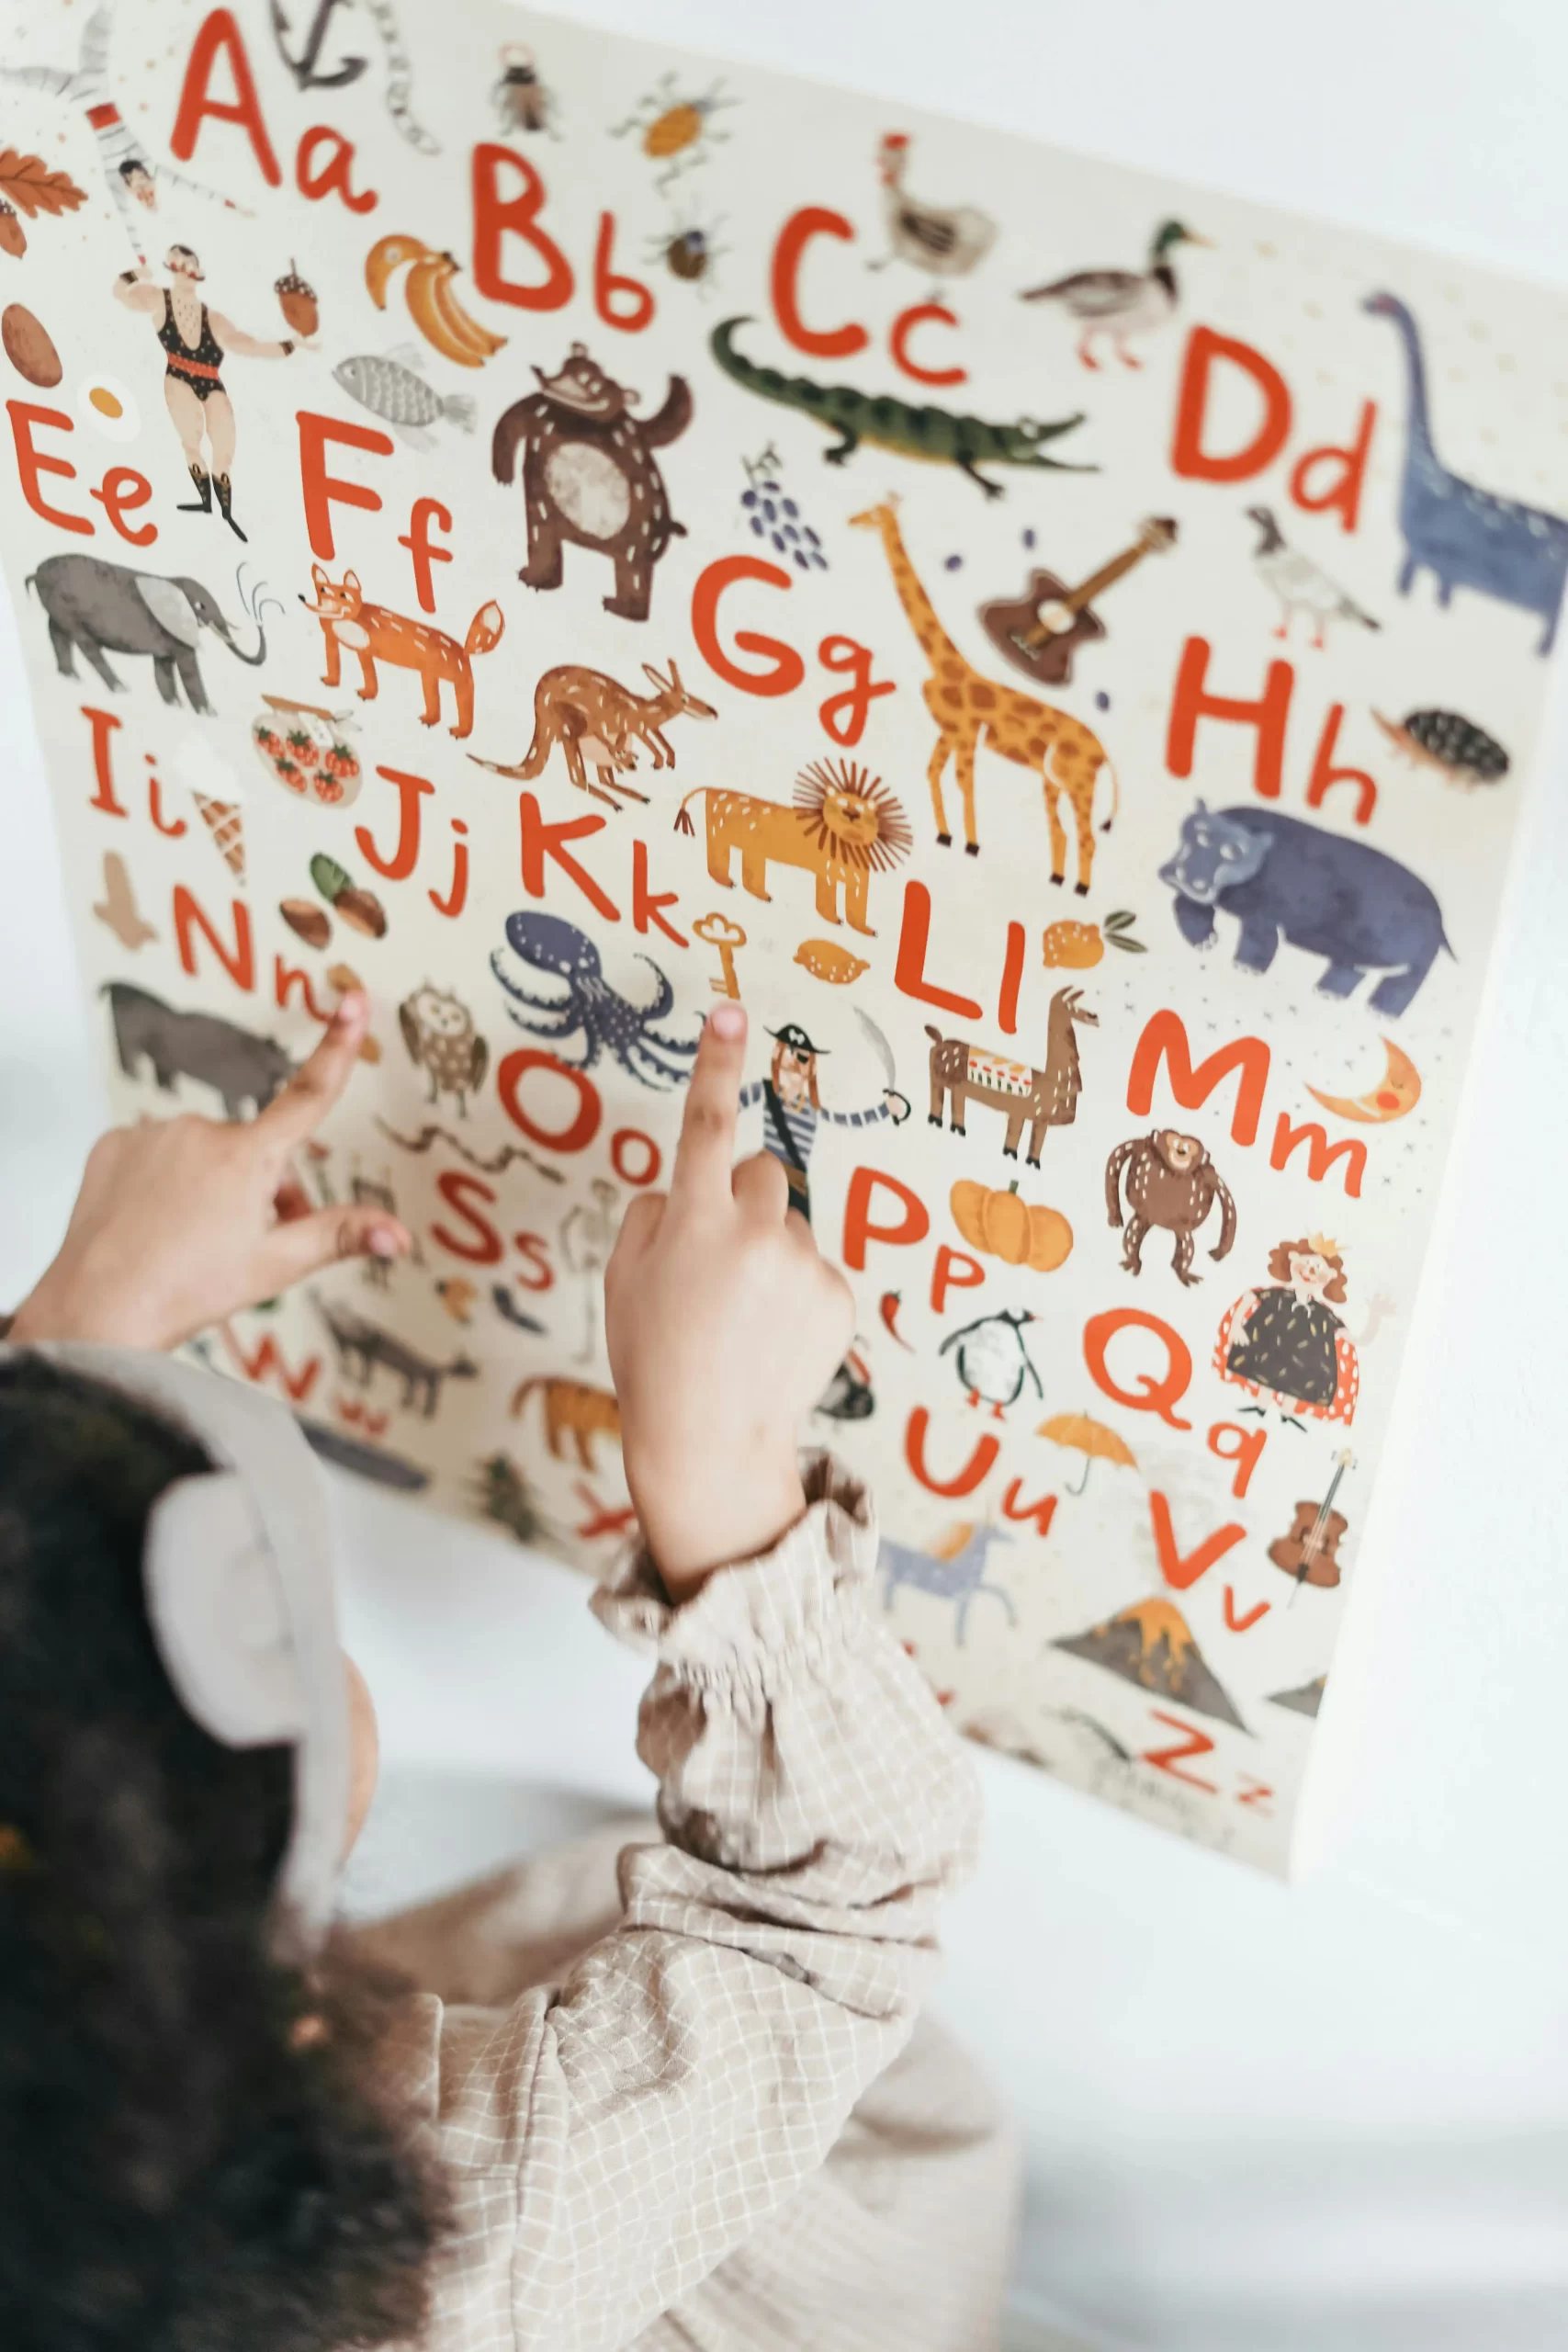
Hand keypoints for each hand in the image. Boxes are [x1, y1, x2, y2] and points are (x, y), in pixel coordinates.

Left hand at [10, 995, 409, 1351]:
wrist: (97, 1310)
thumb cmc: (186, 1291)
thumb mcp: (275, 1265)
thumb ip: (339, 1236)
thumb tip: (397, 1235)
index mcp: (247, 1157)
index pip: (309, 1095)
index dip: (338, 1046)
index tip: (354, 1000)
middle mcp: (201, 1131)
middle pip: (256, 1153)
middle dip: (265, 1189)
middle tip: (252, 1245)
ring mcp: (153, 1134)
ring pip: (206, 1155)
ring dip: (215, 1187)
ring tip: (197, 1242)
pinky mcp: (114, 1145)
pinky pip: (158, 1154)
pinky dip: (166, 1183)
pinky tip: (158, 1223)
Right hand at [605, 1003, 853, 1598]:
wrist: (710, 1443)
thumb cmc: (653, 1360)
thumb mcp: (623, 1280)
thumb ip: (653, 1215)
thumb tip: (685, 1192)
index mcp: (693, 1220)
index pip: (705, 1124)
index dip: (716, 1064)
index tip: (730, 1013)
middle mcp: (754, 1232)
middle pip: (760, 1171)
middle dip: (739, 1200)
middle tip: (714, 1263)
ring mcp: (802, 1264)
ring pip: (786, 1225)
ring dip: (766, 1252)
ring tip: (741, 1319)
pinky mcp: (838, 1296)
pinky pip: (813, 1268)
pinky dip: (793, 1293)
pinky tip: (769, 1338)